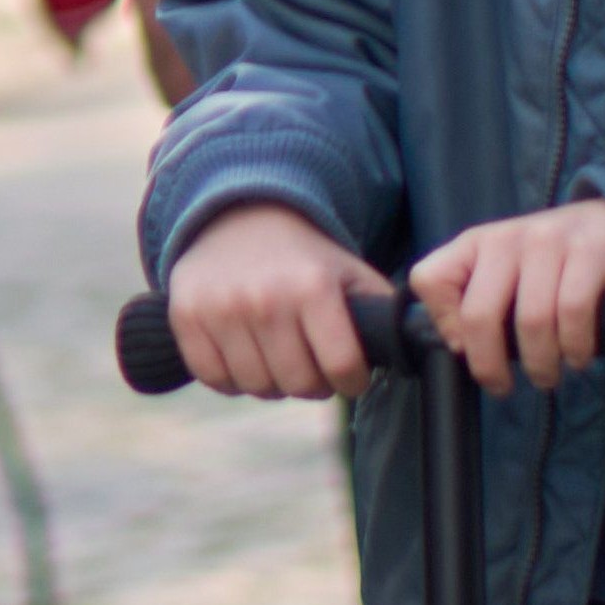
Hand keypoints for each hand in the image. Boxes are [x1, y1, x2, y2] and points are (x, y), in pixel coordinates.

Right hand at [159, 206, 389, 403]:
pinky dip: (231, 380)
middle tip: (313, 369)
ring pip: (255, 387)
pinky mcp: (186, 317)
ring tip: (279, 360)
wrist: (241, 217)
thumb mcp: (350, 272)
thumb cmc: (306, 258)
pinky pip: (214, 379)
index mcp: (312, 287)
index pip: (340, 368)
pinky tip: (245, 357)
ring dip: (272, 383)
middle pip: (297, 385)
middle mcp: (265, 298)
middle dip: (312, 385)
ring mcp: (221, 309)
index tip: (350, 376)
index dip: (351, 381)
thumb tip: (418, 348)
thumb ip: (382, 312)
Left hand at [409, 196, 604, 386]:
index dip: (441, 323)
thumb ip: (474, 300)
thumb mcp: (500, 270)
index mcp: (473, 244)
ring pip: (531, 320)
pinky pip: (574, 312)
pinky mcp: (588, 252)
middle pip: (479, 315)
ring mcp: (546, 242)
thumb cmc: (546, 264)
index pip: (428, 280)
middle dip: (489, 366)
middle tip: (502, 388)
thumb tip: (460, 349)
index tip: (464, 347)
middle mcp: (504, 239)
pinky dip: (574, 348)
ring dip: (539, 364)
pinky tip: (577, 359)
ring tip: (546, 377)